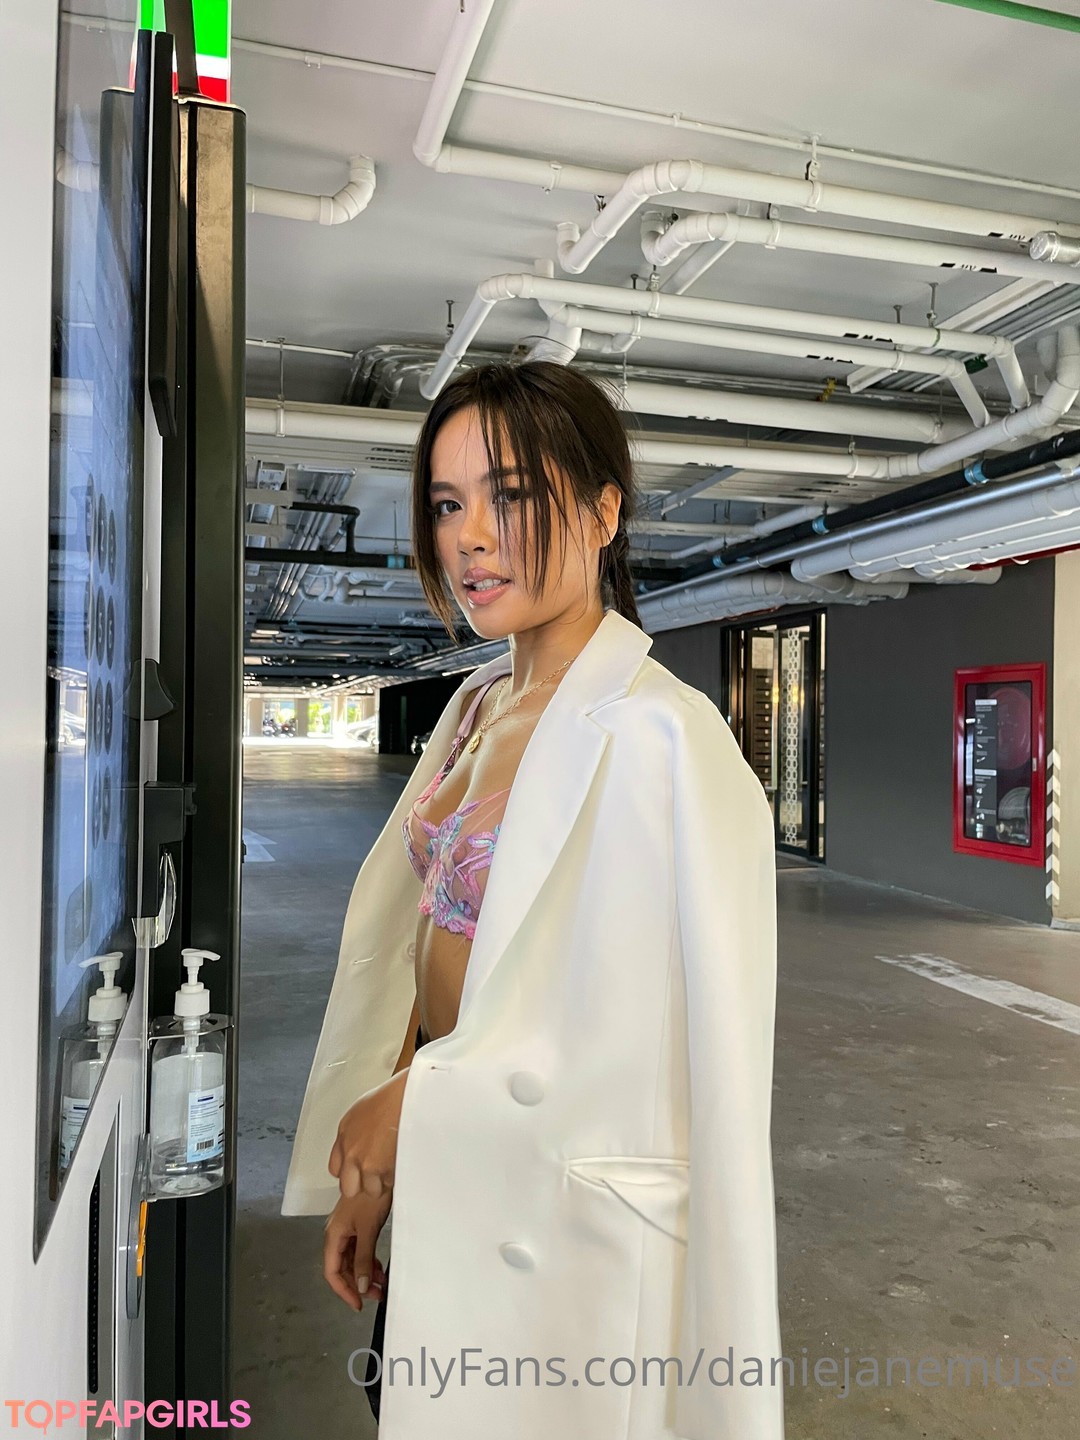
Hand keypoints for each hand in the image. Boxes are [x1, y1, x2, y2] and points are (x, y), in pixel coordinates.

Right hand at [323, 1189, 392, 1311]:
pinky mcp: (357, 1225)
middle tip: (374, 1294)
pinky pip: (359, 1250)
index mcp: (334, 1235)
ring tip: (379, 1284)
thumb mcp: (368, 1231)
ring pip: (352, 1260)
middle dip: (357, 1284)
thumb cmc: (370, 1195)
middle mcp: (337, 1233)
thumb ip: (363, 1259)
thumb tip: (361, 1284)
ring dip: (364, 1274)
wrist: (379, 1174)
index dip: (344, 1290)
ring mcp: (347, 1229)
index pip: (332, 1272)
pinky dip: (368, 1262)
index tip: (357, 1302)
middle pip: (342, 1268)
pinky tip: (377, 1268)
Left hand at [328, 1070, 408, 1199]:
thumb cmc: (393, 1097)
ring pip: (373, 1189)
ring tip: (394, 1163)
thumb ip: (354, 1133)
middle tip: (375, 1175)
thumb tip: (358, 1142)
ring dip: (383, 1181)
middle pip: (349, 1188)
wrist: (410, 1097)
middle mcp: (353, 1153)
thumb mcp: (363, 1110)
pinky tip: (402, 1160)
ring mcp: (369, 1164)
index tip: (358, 1170)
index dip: (349, 1172)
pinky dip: (397, 1177)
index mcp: (344, 1135)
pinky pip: (391, 1184)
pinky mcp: (386, 1171)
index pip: (335, 1170)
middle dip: (362, 1184)